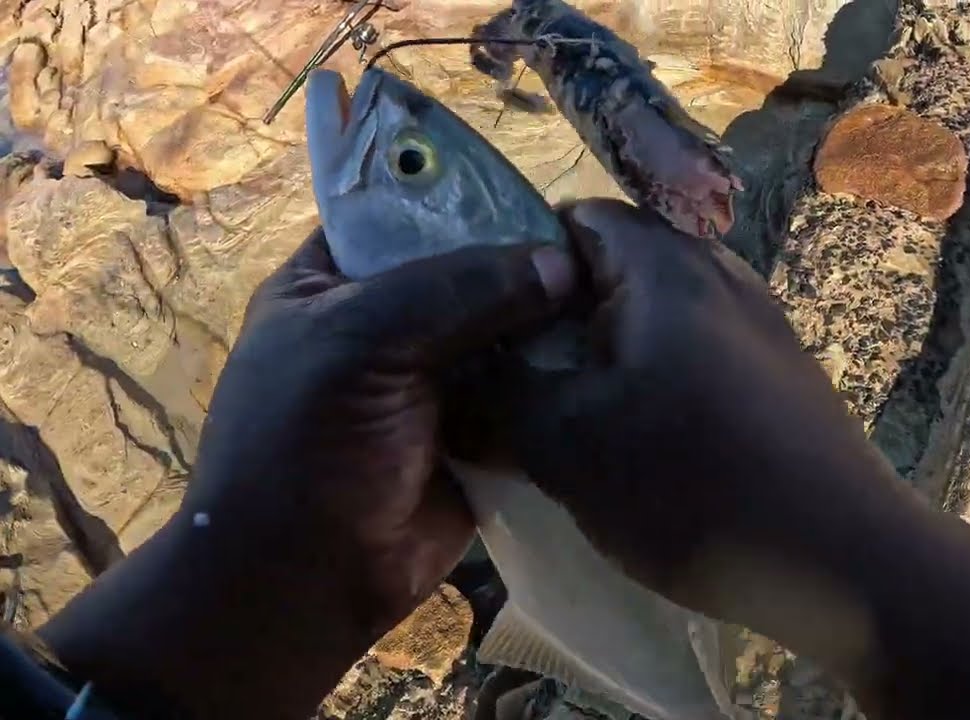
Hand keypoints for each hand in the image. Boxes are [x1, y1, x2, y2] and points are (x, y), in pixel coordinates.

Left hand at [39, 228, 574, 718]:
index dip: (466, 195)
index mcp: (335, 279)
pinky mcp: (479, 430)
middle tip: (601, 241)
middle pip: (468, 269)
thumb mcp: (362, 339)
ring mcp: (436, 377)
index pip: (403, 211)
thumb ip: (459, 288)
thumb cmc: (305, 442)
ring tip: (620, 289)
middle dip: (525, 259)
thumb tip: (564, 261)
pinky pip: (527, 389)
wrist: (306, 578)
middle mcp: (388, 319)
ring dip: (551, 318)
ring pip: (506, 328)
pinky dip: (560, 375)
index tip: (542, 188)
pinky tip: (613, 351)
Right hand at [485, 200, 901, 626]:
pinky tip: (635, 453)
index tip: (476, 333)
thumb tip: (448, 378)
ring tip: (563, 429)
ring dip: (599, 367)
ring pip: (647, 324)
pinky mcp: (778, 376)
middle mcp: (718, 272)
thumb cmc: (694, 487)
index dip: (510, 269)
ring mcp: (757, 324)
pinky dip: (648, 391)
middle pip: (607, 274)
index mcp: (664, 264)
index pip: (569, 219)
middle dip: (550, 328)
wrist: (843, 562)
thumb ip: (495, 397)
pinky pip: (688, 361)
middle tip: (507, 389)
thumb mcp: (566, 445)